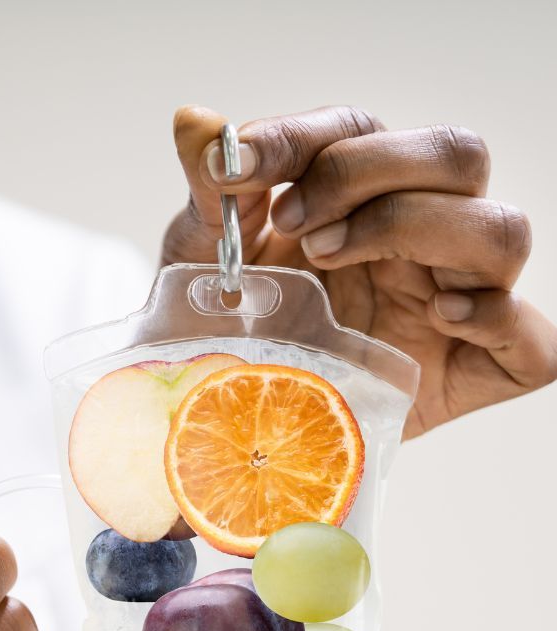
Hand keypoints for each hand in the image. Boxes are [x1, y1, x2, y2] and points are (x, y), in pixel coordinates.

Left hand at [163, 105, 556, 436]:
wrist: (221, 421)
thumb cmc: (223, 334)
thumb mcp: (200, 261)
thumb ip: (209, 190)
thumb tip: (195, 121)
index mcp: (355, 201)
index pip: (361, 132)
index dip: (304, 140)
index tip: (238, 170)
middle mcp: (414, 240)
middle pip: (454, 156)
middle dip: (369, 174)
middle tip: (295, 227)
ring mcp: (450, 300)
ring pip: (500, 230)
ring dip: (422, 229)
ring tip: (334, 265)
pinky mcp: (471, 370)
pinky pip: (536, 339)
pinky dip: (501, 319)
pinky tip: (439, 317)